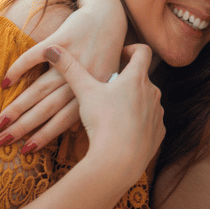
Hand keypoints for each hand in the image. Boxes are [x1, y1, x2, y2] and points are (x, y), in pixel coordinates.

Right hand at [0, 0, 126, 147]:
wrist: (108, 17)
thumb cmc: (105, 53)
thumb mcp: (104, 80)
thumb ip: (90, 102)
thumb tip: (74, 130)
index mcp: (94, 91)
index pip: (64, 119)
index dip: (44, 135)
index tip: (25, 150)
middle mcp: (83, 77)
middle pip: (47, 107)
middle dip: (23, 126)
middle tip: (1, 141)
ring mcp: (71, 58)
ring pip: (39, 88)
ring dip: (17, 107)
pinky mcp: (61, 39)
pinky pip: (35, 57)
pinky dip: (19, 69)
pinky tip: (4, 83)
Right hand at [44, 44, 164, 178]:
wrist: (119, 160)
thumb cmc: (103, 122)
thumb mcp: (84, 92)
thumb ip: (69, 68)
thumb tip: (50, 48)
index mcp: (137, 78)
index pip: (143, 51)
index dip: (132, 49)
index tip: (120, 55)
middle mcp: (153, 92)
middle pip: (141, 78)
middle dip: (125, 81)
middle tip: (106, 90)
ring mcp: (158, 113)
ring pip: (146, 100)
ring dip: (132, 102)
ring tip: (112, 113)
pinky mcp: (159, 132)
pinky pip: (150, 121)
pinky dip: (138, 122)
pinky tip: (123, 131)